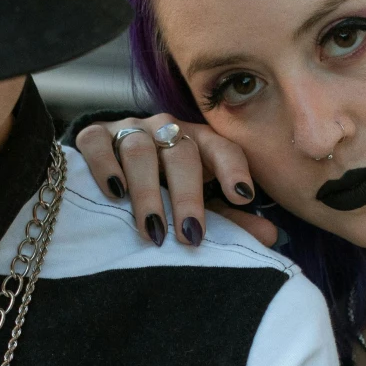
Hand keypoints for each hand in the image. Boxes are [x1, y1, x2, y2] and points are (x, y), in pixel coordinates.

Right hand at [73, 114, 277, 249]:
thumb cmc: (162, 190)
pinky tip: (114, 193)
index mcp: (198, 143)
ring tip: (152, 230)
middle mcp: (165, 129)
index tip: (243, 197)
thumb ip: (231, 220)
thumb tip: (271, 236)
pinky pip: (98, 143)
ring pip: (140, 149)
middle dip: (188, 196)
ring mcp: (129, 130)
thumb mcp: (198, 205)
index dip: (233, 169)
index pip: (221, 147)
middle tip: (190, 236)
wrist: (108, 170)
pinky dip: (105, 166)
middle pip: (181, 153)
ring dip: (147, 192)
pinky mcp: (94, 135)